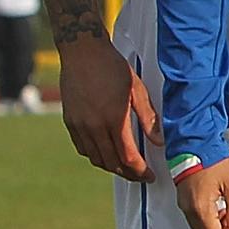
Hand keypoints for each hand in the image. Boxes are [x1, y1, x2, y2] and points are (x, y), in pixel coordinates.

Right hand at [58, 34, 156, 181]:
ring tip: (126, 167)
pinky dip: (95, 155)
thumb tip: (159, 141)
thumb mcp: (137, 90)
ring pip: (95, 158)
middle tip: (140, 176)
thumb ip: (148, 118)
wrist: (83, 53)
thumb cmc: (113, 68)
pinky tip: (106, 153)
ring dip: (111, 166)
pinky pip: (82, 147)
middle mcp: (93, 126)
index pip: (127, 157)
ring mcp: (79, 125)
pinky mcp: (69, 121)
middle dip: (128, 173)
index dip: (139, 170)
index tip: (149, 175)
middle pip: (111, 162)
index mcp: (113, 119)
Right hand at [174, 157, 228, 228]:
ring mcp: (183, 204)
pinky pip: (194, 218)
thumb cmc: (213, 161)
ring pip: (198, 228)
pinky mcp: (183, 199)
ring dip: (214, 227)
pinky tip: (217, 206)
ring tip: (227, 211)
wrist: (194, 144)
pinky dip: (207, 219)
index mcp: (200, 208)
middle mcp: (188, 209)